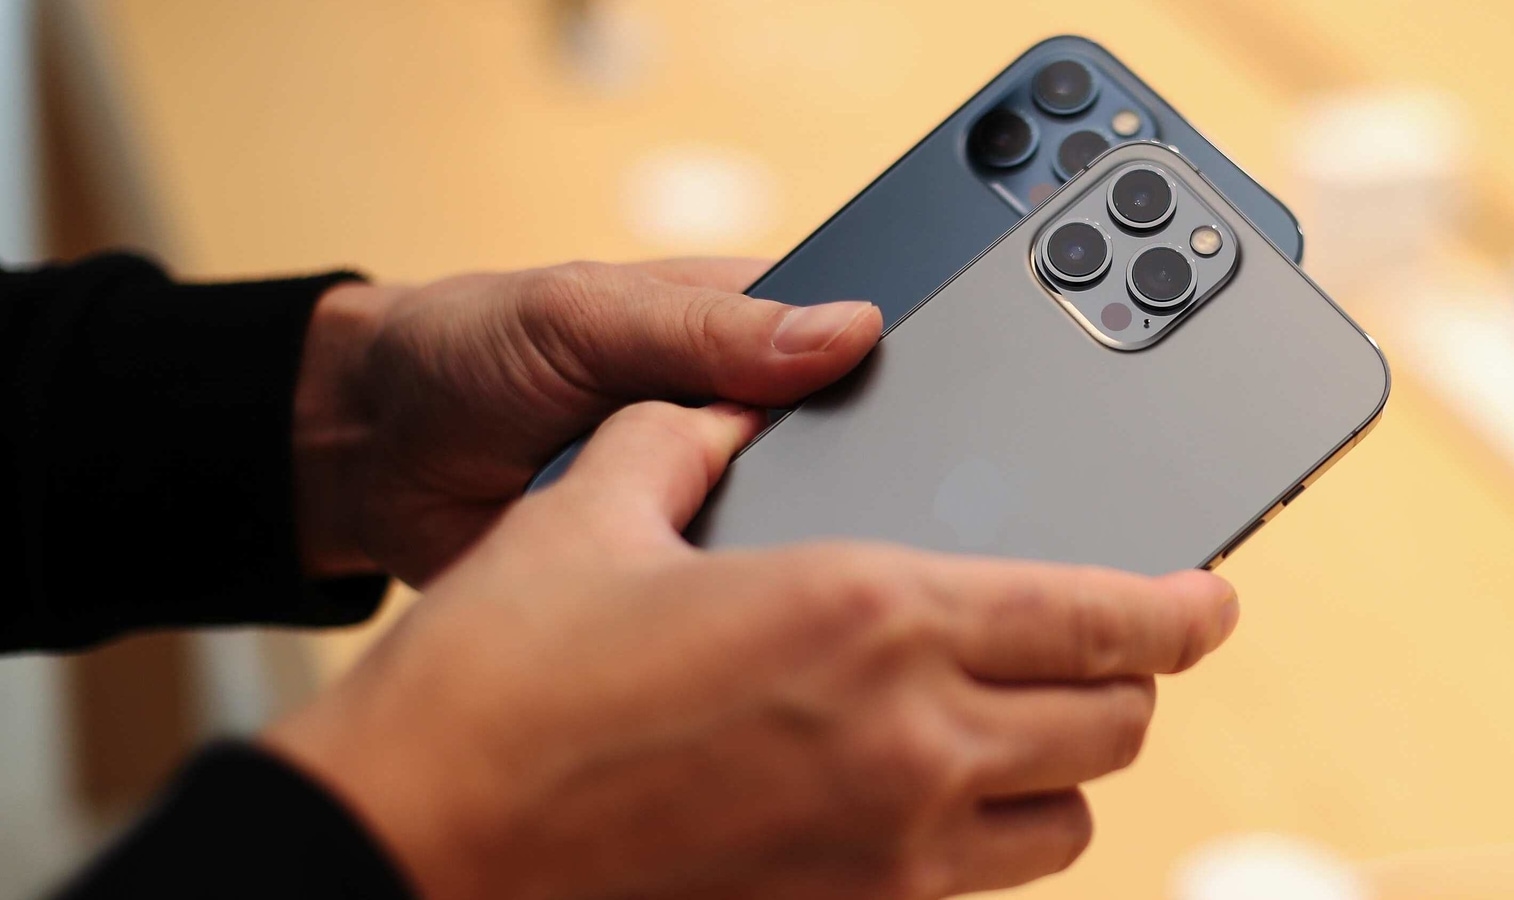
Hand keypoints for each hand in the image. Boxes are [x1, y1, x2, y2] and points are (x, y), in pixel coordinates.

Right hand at [266, 400, 1239, 899]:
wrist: (416, 842)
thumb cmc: (495, 682)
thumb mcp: (590, 511)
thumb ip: (682, 437)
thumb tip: (723, 412)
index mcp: (864, 616)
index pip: (1099, 616)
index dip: (1181, 607)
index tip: (1211, 599)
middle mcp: (904, 744)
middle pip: (1109, 727)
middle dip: (1126, 680)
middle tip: (1100, 646)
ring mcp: (880, 855)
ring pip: (1061, 824)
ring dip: (1059, 769)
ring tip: (1012, 725)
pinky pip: (973, 888)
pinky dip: (982, 839)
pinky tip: (919, 796)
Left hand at [292, 259, 881, 583]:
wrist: (368, 456)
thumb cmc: (471, 348)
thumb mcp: (587, 314)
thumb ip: (709, 327)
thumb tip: (852, 328)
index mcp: (736, 333)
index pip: (849, 356)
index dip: (886, 385)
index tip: (928, 420)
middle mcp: (734, 420)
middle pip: (834, 457)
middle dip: (844, 484)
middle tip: (857, 508)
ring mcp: (703, 501)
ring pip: (784, 534)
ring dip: (784, 548)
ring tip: (799, 564)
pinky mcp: (665, 571)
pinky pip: (720, 594)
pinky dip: (725, 603)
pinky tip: (743, 614)